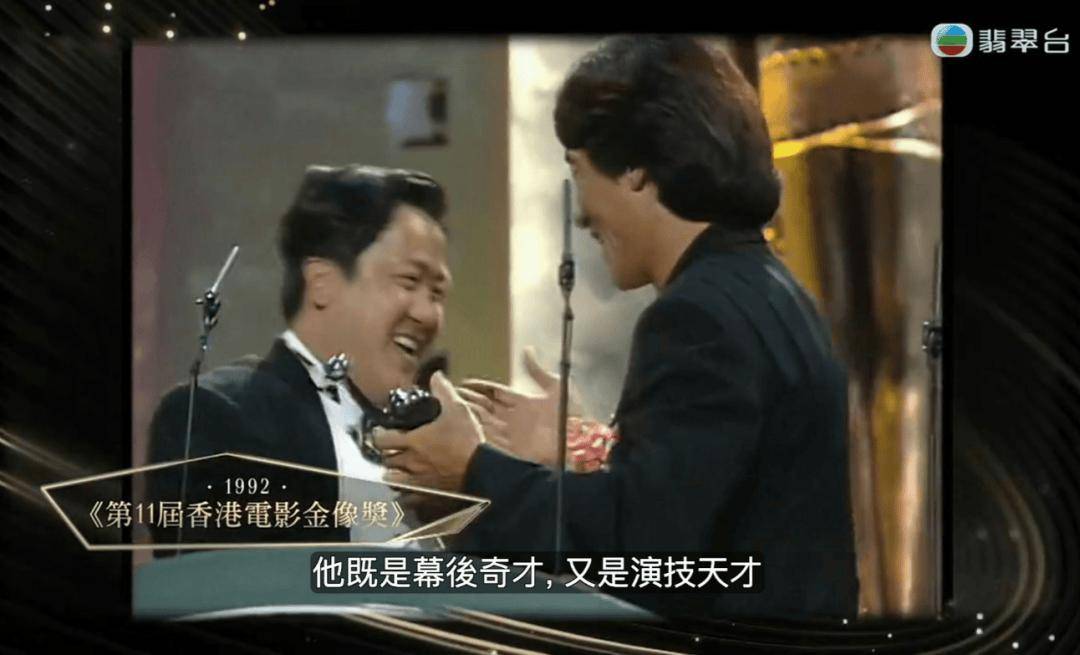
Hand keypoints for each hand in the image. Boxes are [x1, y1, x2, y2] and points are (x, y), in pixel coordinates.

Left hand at [372, 371, 482, 492]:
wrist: (482, 471)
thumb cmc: (468, 441)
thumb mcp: (458, 409)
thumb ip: (444, 391)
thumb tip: (435, 375)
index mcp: (413, 441)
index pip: (382, 439)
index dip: (378, 434)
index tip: (381, 431)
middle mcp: (410, 462)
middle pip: (385, 460)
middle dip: (385, 454)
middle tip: (389, 449)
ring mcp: (417, 481)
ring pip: (392, 480)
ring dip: (392, 474)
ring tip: (396, 469)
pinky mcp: (427, 496)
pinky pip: (406, 500)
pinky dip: (403, 496)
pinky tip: (407, 492)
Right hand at [458, 346, 582, 467]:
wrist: (582, 441)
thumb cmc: (573, 414)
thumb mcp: (556, 385)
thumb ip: (537, 370)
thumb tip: (528, 350)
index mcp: (524, 403)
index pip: (496, 393)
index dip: (480, 388)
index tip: (464, 383)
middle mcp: (515, 419)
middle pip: (485, 408)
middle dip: (468, 401)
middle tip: (450, 394)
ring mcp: (512, 435)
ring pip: (484, 423)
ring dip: (468, 417)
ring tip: (451, 410)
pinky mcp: (512, 451)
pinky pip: (490, 441)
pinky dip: (477, 435)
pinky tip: (464, 430)